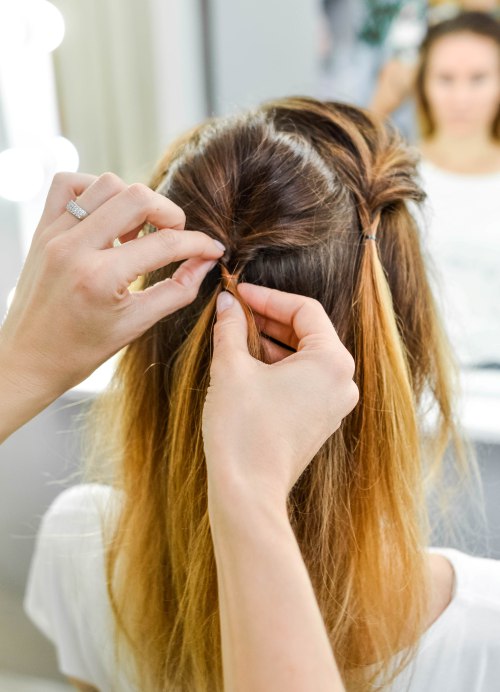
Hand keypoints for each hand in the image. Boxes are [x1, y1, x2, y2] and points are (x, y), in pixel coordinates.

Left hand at [0, 171, 224, 399]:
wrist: (29, 359)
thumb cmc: (81, 350)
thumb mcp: (136, 325)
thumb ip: (177, 290)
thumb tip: (206, 262)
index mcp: (100, 278)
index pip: (164, 244)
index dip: (198, 244)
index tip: (212, 248)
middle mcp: (74, 248)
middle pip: (137, 197)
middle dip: (169, 213)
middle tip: (175, 235)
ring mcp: (54, 234)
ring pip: (107, 184)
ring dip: (133, 201)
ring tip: (136, 233)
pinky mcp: (42, 230)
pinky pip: (69, 185)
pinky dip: (95, 191)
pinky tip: (107, 217)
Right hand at [202, 284, 358, 507]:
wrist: (247, 492)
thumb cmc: (243, 430)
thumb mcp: (232, 368)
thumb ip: (231, 328)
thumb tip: (227, 303)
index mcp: (332, 361)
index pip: (304, 309)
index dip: (268, 296)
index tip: (240, 292)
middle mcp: (342, 382)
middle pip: (308, 332)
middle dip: (269, 319)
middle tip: (236, 310)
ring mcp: (333, 404)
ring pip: (304, 357)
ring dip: (272, 342)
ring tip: (236, 334)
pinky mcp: (319, 421)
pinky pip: (303, 380)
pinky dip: (278, 366)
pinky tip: (248, 362)